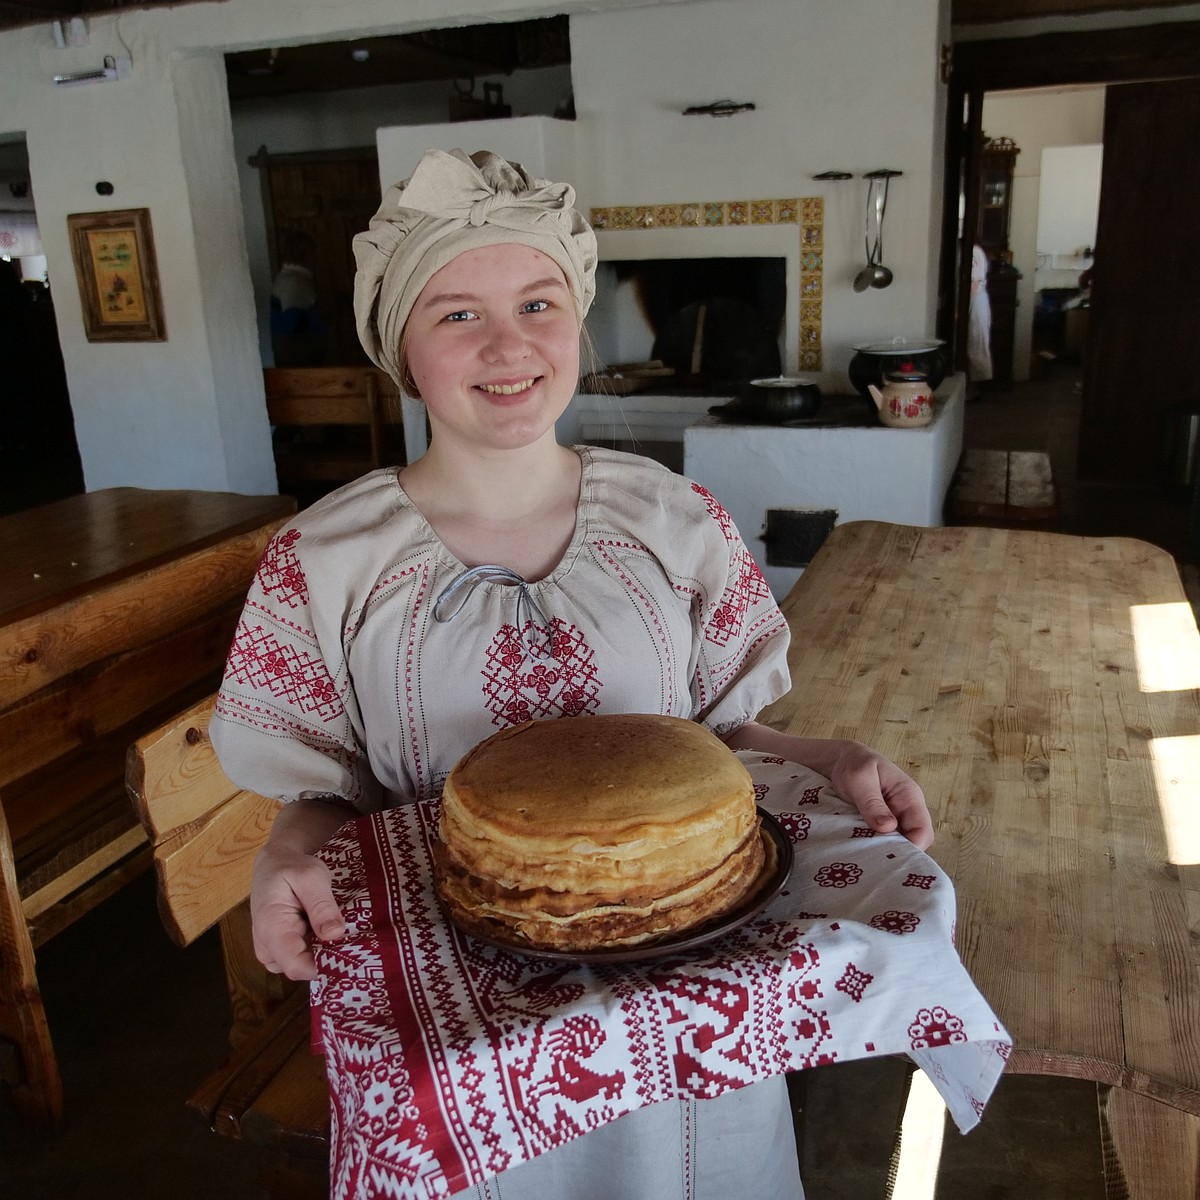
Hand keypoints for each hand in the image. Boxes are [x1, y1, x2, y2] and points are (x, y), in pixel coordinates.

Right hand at [250, 798, 351, 979]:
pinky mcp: (280, 950)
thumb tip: (335, 934)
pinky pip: (301, 959)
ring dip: (323, 952)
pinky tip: (327, 931)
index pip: (297, 966)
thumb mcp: (312, 877)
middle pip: (301, 969)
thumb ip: (322, 906)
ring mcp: (271, 951)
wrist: (275, 863)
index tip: (350, 952)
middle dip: (327, 957)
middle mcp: (266, 946)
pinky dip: (317, 948)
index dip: (325, 965)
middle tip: (351, 935)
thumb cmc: (292, 867)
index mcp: (271, 928)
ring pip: (303, 966)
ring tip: (336, 928)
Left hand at [721, 723, 933, 849]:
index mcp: (909, 797)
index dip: (911, 849)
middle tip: (874, 866)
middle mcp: (906, 811)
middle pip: (913, 843)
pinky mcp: (880, 825)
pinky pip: (883, 842)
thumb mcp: (859, 779)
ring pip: (898, 845)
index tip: (888, 858)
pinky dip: (873, 848)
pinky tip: (860, 855)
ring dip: (883, 853)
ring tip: (865, 862)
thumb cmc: (852, 764)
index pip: (922, 832)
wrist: (838, 760)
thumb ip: (872, 802)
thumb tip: (889, 827)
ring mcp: (894, 819)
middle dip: (897, 856)